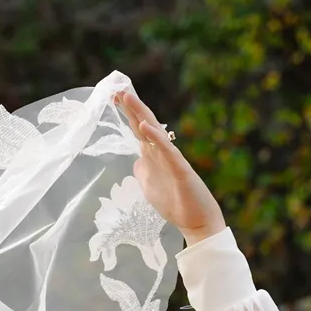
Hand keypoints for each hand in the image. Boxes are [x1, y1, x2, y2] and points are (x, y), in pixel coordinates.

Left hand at [113, 90, 227, 244]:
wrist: (197, 222)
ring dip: (140, 114)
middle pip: (145, 124)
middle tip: (117, 89)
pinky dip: (156, 138)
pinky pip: (167, 151)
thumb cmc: (176, 204)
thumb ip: (144, 173)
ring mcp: (172, 159)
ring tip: (127, 97)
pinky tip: (145, 126)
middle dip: (131, 107)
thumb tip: (137, 163)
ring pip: (155, 131)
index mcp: (154, 156)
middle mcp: (162, 153)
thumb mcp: (151, 187)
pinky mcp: (180, 170)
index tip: (114, 97)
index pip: (138, 130)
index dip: (127, 114)